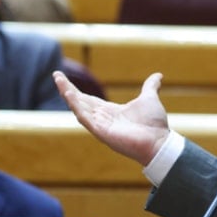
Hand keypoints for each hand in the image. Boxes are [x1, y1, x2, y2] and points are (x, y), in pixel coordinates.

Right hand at [54, 71, 170, 165]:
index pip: (87, 99)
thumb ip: (150, 86)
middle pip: (79, 102)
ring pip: (79, 108)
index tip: (63, 78)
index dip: (75, 89)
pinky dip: (76, 107)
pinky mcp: (101, 133)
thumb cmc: (154, 125)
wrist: (160, 142)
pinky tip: (69, 95)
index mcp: (110, 111)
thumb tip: (158, 76)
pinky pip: (85, 119)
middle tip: (56, 75)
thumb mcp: (149, 99)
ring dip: (68, 95)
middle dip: (67, 89)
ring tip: (59, 81)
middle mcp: (102, 119)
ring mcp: (100, 126)